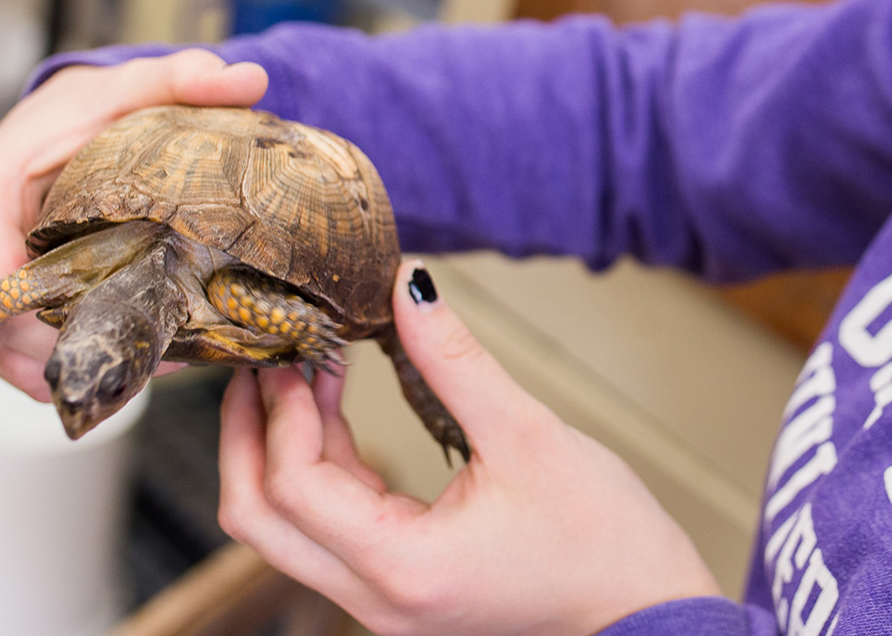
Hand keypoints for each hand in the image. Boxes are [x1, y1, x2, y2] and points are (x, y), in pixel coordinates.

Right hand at [0, 50, 268, 399]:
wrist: (66, 128)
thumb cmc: (96, 114)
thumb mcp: (141, 90)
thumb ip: (186, 80)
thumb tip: (245, 78)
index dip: (14, 294)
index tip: (79, 316)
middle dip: (53, 340)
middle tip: (136, 341)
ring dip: (54, 364)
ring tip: (134, 355)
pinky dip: (46, 369)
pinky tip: (107, 353)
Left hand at [218, 267, 720, 635]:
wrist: (644, 607)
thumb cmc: (603, 540)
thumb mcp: (529, 434)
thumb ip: (456, 360)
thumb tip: (408, 287)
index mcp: (404, 567)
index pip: (294, 489)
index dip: (280, 413)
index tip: (295, 352)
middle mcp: (378, 599)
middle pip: (260, 523)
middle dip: (247, 437)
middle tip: (261, 364)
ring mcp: (384, 601)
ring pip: (287, 530)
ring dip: (282, 450)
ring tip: (305, 373)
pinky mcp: (399, 588)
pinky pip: (330, 531)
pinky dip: (322, 470)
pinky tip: (337, 414)